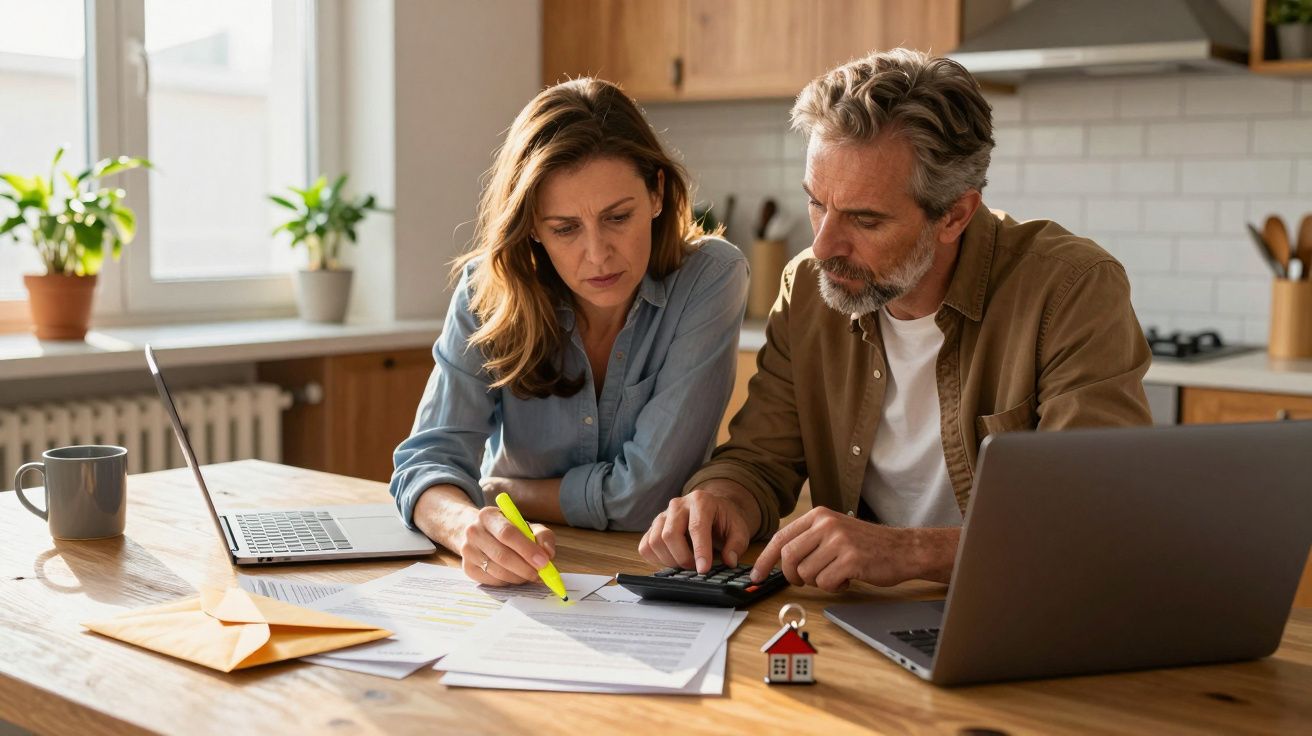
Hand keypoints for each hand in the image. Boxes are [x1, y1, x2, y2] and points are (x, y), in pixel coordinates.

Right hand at [455, 505, 557, 585]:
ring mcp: (467, 551)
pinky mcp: (467, 568)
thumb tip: (548, 553)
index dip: (527, 549)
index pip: (508, 533)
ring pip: (497, 571)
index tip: (543, 561)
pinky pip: (491, 581)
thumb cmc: (506, 529)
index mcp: (488, 515)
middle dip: (525, 568)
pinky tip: (515, 575)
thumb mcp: (525, 525)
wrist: (477, 534)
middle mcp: (473, 532)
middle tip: (540, 574)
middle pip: (502, 555)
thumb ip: (542, 535)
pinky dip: (508, 581)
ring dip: (518, 577)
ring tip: (530, 575)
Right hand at [638, 484, 757, 573]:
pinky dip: (655, 559)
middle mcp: (678, 504)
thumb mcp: (739, 530)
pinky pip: (645, 546)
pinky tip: (672, 561)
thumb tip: (730, 561)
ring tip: (684, 565)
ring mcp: (662, 514)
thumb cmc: (725, 521)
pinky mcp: (653, 526)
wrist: (713, 510)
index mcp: (701, 501)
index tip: (703, 570)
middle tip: (695, 568)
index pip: (696, 527)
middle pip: (670, 534)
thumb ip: (736, 545)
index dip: (699, 551)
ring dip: (669, 560)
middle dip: (682, 558)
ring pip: (655, 541)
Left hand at [751, 507, 918, 591]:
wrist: (903, 549)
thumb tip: (778, 560)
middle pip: (788, 557)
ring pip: (806, 573)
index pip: (780, 537)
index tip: (757, 574)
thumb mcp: (835, 531)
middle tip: (804, 580)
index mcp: (819, 516)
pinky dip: (834, 587)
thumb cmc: (867, 545)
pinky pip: (825, 583)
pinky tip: (848, 579)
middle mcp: (826, 524)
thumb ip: (809, 540)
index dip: (765, 559)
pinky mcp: (851, 559)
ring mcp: (839, 541)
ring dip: (818, 582)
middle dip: (792, 576)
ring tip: (836, 574)